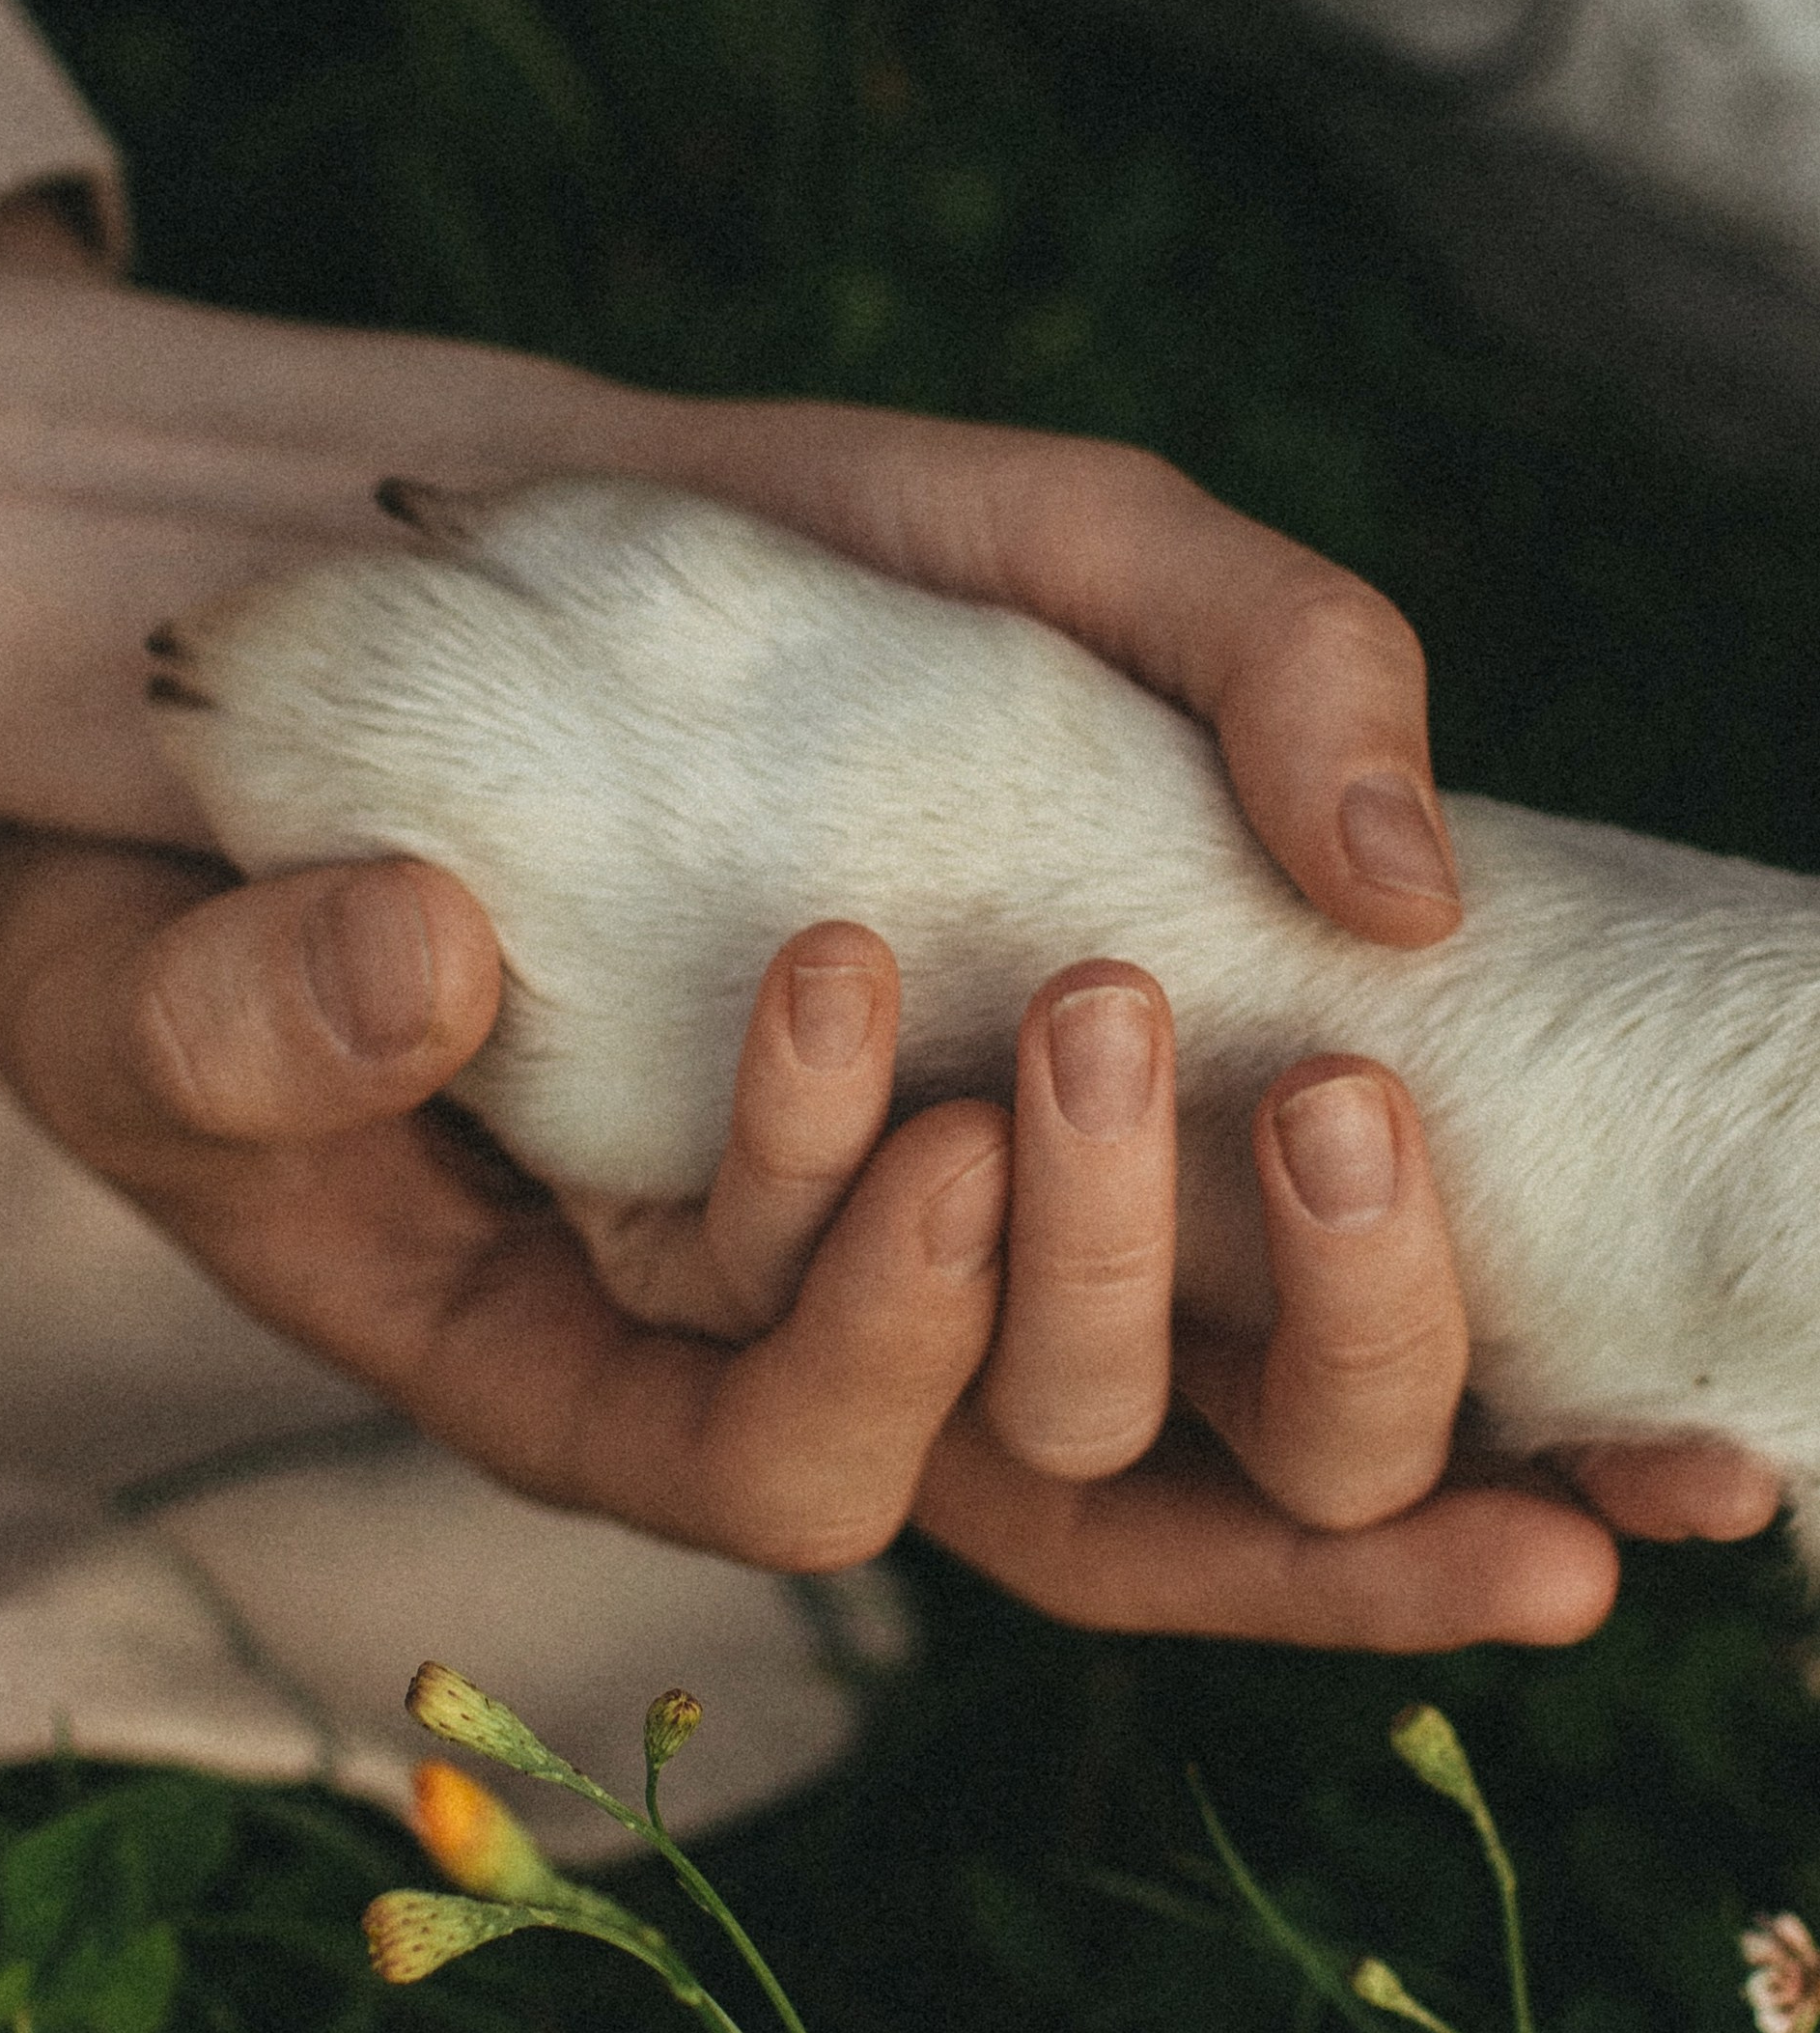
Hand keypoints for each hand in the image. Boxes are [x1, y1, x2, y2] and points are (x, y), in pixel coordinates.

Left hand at [0, 194, 1775, 1638]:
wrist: (348, 587)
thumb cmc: (736, 576)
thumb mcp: (1028, 535)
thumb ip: (1264, 641)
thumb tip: (1423, 886)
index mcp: (1104, 1167)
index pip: (1342, 1408)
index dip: (1521, 1465)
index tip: (1693, 1484)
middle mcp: (937, 1300)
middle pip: (1207, 1497)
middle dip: (1339, 1361)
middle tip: (1345, 1097)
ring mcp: (741, 1341)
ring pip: (972, 1469)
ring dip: (1062, 1289)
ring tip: (1067, 1043)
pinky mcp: (532, 1347)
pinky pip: (717, 1412)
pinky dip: (814, 1240)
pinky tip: (840, 1007)